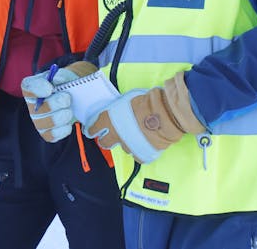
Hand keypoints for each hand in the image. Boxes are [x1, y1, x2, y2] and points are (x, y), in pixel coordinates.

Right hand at [21, 61, 95, 141]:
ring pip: (48, 123)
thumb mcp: (63, 76)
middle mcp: (32, 106)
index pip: (28, 87)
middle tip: (67, 98)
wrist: (71, 96)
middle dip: (57, 103)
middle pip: (40, 108)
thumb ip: (60, 77)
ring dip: (63, 116)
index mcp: (33, 87)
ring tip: (69, 110)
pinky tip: (68, 121)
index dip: (38, 89)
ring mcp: (38, 121)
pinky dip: (64, 128)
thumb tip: (59, 81)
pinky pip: (54, 135)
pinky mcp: (47, 133)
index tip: (50, 89)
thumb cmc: (64, 85)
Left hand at [84, 74, 202, 163]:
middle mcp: (116, 135)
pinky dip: (139, 150)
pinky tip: (143, 143)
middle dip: (105, 139)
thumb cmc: (147, 102)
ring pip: (123, 147)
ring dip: (126, 142)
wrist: (164, 113)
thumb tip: (117, 110)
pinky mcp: (141, 153)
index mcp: (109, 120)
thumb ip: (119, 109)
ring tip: (134, 135)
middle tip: (110, 136)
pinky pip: (137, 155)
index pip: (94, 128)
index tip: (92, 130)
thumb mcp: (127, 100)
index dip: (92, 129)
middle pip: (104, 142)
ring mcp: (128, 146)